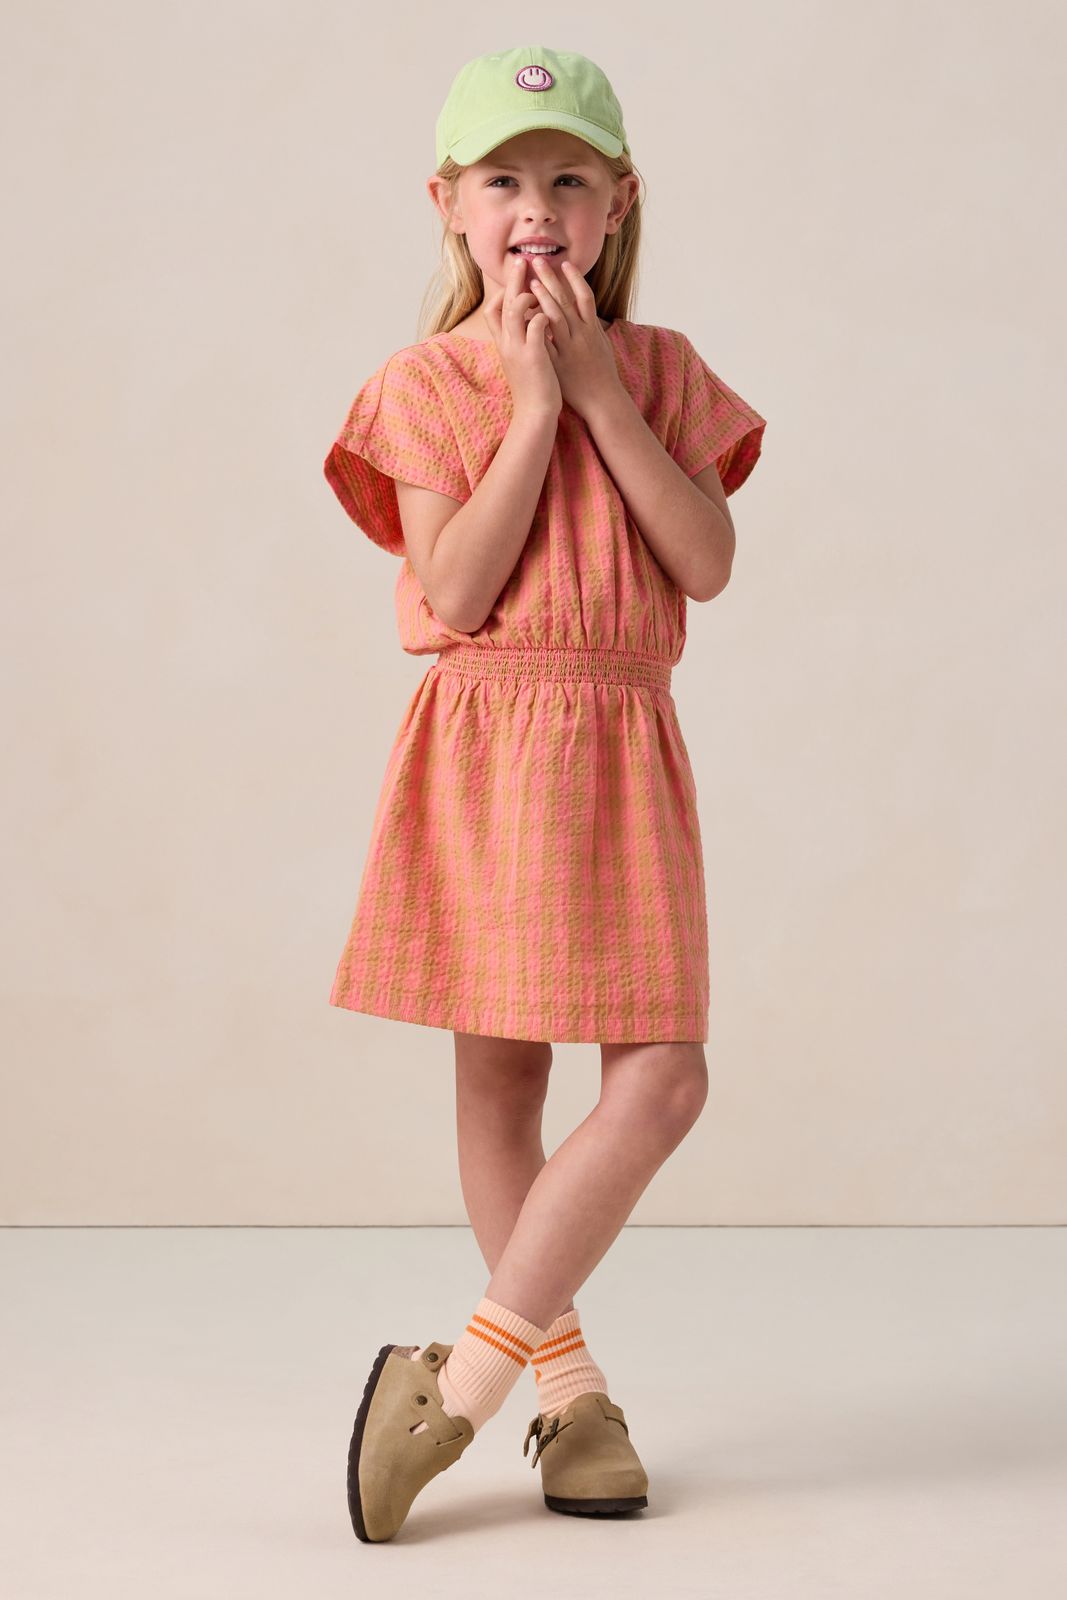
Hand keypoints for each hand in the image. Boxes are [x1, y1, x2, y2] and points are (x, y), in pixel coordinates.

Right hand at [481, 252, 562, 418]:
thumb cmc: (532, 389)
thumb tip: (526, 326)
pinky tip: (551, 311)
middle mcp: (507, 344)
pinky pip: (536, 326)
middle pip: (503, 304)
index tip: (516, 283)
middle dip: (512, 280)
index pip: (492, 311)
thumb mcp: (521, 363)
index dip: (502, 294)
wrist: (535, 414)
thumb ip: (521, 343)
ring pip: (515, 311)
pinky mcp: (534, 356)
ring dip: (526, 294)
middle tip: (522, 260)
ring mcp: (519, 349)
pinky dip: (542, 314)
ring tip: (537, 282)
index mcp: (504, 345)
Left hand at [526, 256, 623, 418]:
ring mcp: (570, 348)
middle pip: (565, 300)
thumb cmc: (603, 373)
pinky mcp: (559, 362)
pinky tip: (527, 313)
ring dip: (542, 296)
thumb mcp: (602, 345)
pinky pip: (546, 340)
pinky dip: (537, 325)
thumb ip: (593, 327)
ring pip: (556, 316)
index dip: (574, 279)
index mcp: (593, 329)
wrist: (603, 399)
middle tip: (537, 260)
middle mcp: (582, 334)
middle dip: (550, 279)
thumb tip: (587, 313)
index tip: (563, 264)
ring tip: (530, 280)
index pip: (583, 296)